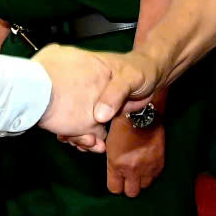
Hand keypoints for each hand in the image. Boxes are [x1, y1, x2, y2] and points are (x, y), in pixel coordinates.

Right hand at [32, 46, 161, 152]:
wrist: (153, 74)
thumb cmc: (141, 70)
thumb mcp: (130, 78)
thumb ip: (116, 94)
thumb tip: (99, 117)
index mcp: (87, 75)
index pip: (66, 91)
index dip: (62, 110)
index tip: (67, 129)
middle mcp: (84, 88)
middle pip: (67, 110)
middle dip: (71, 130)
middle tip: (86, 141)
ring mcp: (90, 101)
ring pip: (75, 121)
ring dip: (78, 136)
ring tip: (90, 145)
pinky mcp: (98, 112)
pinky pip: (87, 126)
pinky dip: (87, 137)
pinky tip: (93, 145)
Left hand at [106, 117, 164, 195]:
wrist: (142, 112)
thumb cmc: (121, 124)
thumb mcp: (108, 142)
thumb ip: (110, 160)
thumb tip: (112, 170)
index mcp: (117, 165)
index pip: (115, 189)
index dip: (115, 184)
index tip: (115, 178)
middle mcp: (133, 170)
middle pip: (131, 192)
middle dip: (128, 186)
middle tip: (126, 177)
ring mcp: (148, 167)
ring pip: (145, 186)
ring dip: (140, 180)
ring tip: (137, 171)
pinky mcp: (159, 162)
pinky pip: (155, 177)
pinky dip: (150, 173)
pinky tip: (146, 165)